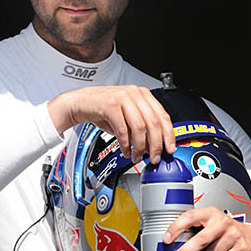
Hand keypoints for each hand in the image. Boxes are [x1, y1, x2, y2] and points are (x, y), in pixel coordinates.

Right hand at [47, 85, 175, 163]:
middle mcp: (135, 93)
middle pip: (153, 122)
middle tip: (154, 157)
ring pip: (139, 127)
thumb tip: (154, 147)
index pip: (163, 115)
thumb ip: (141, 129)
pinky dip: (125, 143)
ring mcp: (123, 97)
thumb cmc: (104, 109)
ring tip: (137, 156)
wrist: (81, 102)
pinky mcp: (110, 104)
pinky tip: (125, 150)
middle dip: (155, 144)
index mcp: (143, 94)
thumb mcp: (127, 117)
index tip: (169, 148)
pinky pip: (123, 129)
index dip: (168, 134)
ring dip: (139, 146)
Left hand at [164, 206, 250, 250]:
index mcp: (210, 213)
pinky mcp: (241, 248)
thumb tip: (173, 242)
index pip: (189, 217)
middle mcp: (221, 221)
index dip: (176, 228)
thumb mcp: (210, 223)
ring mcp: (233, 234)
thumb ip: (195, 228)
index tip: (166, 239)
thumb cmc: (226, 231)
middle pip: (199, 240)